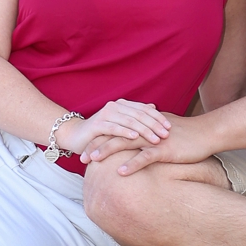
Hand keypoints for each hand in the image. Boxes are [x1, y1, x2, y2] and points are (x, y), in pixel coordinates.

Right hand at [57, 98, 171, 158]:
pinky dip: (126, 132)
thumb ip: (136, 115)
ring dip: (144, 130)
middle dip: (154, 125)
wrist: (75, 136)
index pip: (144, 110)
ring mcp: (106, 114)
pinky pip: (114, 128)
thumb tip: (153, 106)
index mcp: (122, 105)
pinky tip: (136, 138)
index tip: (170, 128)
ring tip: (155, 139)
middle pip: (139, 115)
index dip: (158, 118)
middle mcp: (114, 106)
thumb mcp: (120, 124)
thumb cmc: (101, 133)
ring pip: (129, 121)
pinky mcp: (97, 124)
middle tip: (166, 135)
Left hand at [83, 112, 212, 173]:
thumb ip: (148, 133)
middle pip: (115, 135)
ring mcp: (154, 138)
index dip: (100, 139)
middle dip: (97, 145)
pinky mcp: (165, 149)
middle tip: (82, 157)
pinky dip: (132, 164)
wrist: (207, 133)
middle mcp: (145, 129)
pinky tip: (120, 172)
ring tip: (93, 161)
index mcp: (143, 124)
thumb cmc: (187, 134)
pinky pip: (145, 157)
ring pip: (125, 143)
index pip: (117, 130)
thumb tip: (137, 141)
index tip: (87, 148)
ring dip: (107, 152)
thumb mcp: (163, 131)